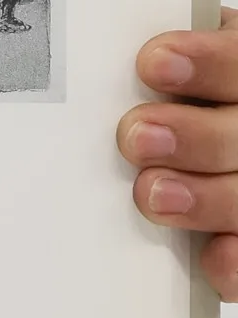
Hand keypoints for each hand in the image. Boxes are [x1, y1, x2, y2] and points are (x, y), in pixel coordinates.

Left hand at [120, 10, 237, 299]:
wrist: (178, 153)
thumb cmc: (149, 103)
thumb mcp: (154, 72)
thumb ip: (144, 70)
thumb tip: (93, 59)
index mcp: (231, 71)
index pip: (237, 59)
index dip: (205, 60)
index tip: (152, 64)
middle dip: (194, 135)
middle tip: (135, 138)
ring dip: (206, 197)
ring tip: (152, 195)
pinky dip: (233, 259)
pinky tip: (210, 257)